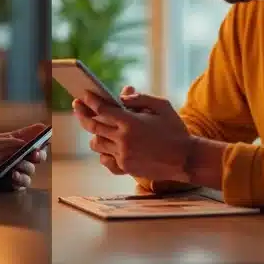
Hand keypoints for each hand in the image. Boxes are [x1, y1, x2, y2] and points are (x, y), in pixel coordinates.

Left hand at [3, 123, 48, 189]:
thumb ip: (11, 141)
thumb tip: (30, 138)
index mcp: (11, 142)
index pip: (32, 137)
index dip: (42, 136)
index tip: (48, 135)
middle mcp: (15, 156)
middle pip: (36, 155)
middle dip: (39, 155)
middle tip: (34, 155)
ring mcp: (12, 170)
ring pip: (30, 170)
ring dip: (27, 168)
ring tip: (18, 169)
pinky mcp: (8, 184)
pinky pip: (21, 183)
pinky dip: (20, 180)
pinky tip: (13, 177)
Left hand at [73, 86, 192, 182]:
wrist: (186, 159)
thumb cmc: (175, 129)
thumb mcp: (162, 106)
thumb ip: (140, 98)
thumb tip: (121, 95)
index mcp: (131, 122)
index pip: (101, 109)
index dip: (90, 101)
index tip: (84, 95)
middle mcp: (123, 139)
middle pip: (93, 125)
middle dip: (82, 113)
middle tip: (77, 105)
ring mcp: (123, 155)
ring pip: (96, 143)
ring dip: (95, 134)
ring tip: (97, 126)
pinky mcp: (126, 168)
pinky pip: (105, 160)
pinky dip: (103, 153)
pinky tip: (108, 146)